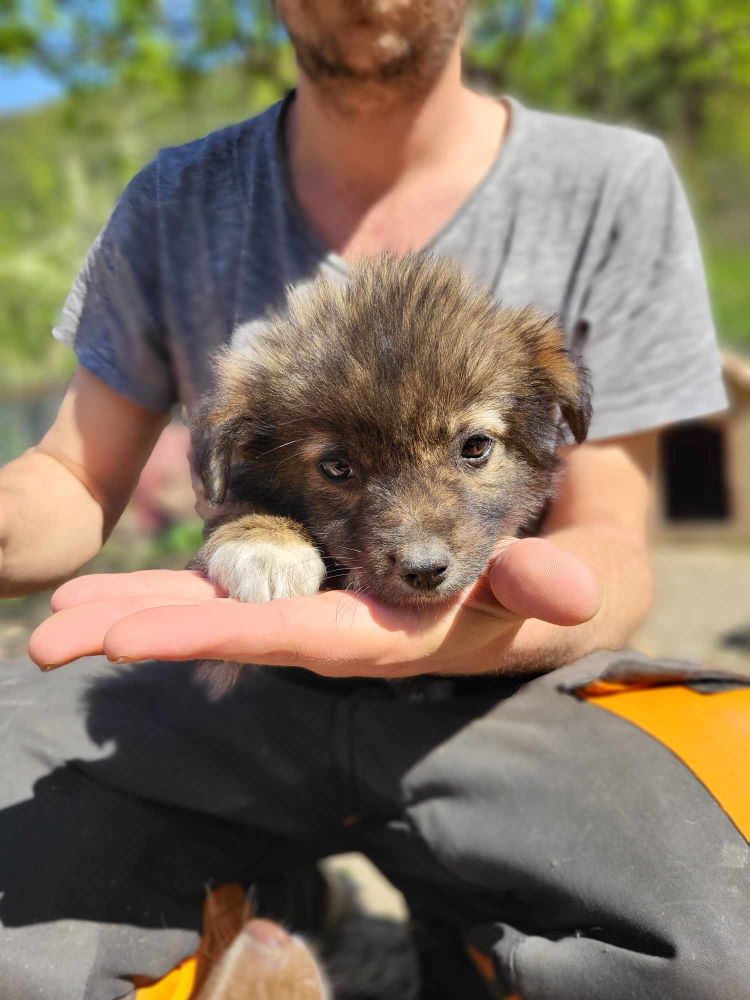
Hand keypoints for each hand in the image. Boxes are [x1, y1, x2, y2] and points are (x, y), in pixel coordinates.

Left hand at [28, 538, 599, 677]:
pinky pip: (248, 582)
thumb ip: (562, 586)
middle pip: (237, 635)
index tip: (127, 637)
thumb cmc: (567, 583)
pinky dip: (188, 584)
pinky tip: (137, 583)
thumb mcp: (578, 582)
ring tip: (63, 612)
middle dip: (146, 633)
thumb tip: (558, 591)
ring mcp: (333, 605)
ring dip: (146, 609)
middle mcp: (351, 631)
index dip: (215, 637)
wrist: (557, 580)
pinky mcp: (329, 581)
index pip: (297, 639)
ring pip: (230, 609)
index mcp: (400, 634)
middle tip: (48, 638)